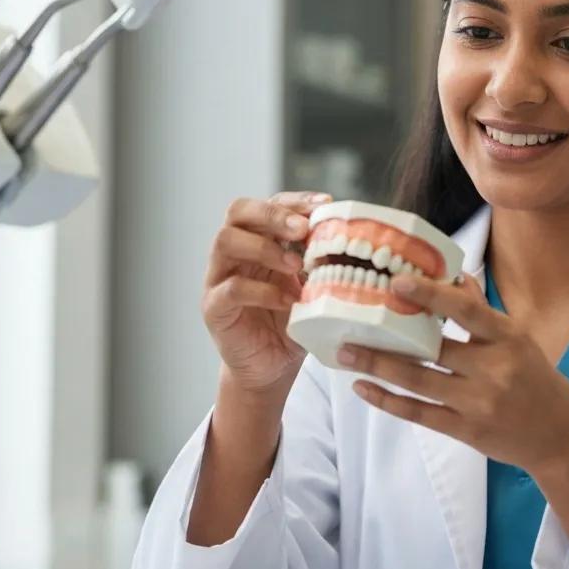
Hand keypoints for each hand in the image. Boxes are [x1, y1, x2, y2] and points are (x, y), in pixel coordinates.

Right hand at [201, 191, 331, 395]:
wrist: (273, 367)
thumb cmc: (293, 322)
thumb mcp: (312, 286)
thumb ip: (322, 261)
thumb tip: (354, 236)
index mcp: (258, 240)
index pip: (269, 204)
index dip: (295, 201)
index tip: (325, 204)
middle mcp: (234, 253)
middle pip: (237, 211)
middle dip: (273, 214)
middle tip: (303, 229)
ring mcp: (219, 278)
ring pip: (225, 241)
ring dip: (265, 248)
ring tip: (295, 265)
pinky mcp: (214, 307)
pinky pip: (231, 288)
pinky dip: (262, 291)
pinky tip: (288, 301)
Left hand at [337, 272, 568, 475]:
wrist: (559, 437)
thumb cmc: (537, 379)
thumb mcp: (519, 340)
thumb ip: (483, 313)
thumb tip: (456, 276)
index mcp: (508, 338)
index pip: (466, 311)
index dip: (431, 295)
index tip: (396, 281)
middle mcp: (494, 370)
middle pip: (433, 349)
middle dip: (387, 336)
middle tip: (350, 322)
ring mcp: (479, 404)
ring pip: (418, 382)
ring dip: (377, 365)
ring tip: (344, 353)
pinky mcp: (466, 432)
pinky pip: (419, 414)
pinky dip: (387, 400)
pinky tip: (363, 387)